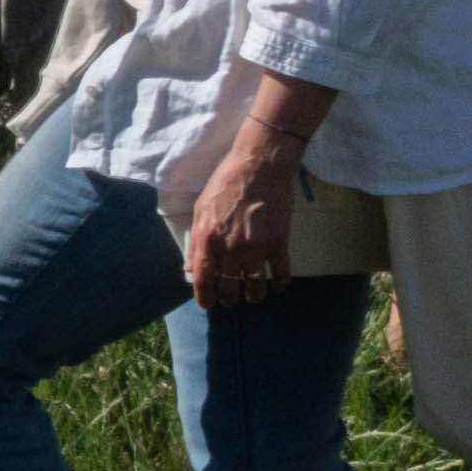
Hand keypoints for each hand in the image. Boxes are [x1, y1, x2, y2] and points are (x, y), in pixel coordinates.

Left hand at [177, 133, 303, 296]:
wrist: (259, 166)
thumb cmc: (226, 182)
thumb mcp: (201, 208)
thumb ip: (197, 240)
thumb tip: (191, 267)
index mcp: (207, 238)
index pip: (202, 278)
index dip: (205, 296)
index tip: (208, 305)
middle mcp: (229, 247)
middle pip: (228, 287)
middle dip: (229, 298)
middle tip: (231, 300)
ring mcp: (255, 247)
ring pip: (255, 286)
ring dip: (254, 296)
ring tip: (254, 296)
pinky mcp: (278, 242)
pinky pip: (280, 274)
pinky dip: (279, 284)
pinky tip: (278, 286)